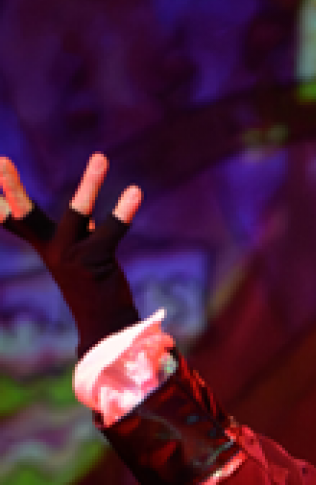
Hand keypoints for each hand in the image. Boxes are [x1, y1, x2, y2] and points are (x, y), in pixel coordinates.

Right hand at [0, 152, 143, 355]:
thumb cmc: (93, 289)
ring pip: (78, 213)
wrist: (107, 327)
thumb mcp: (81, 258)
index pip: (15, 223)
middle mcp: (53, 251)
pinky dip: (124, 211)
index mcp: (46, 248)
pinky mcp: (96, 261)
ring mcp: (72, 256)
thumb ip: (79, 233)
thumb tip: (86, 215)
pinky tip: (134, 191)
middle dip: (12, 188)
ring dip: (90, 184)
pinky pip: (112, 230)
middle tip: (1, 161)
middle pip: (27, 216)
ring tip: (100, 157)